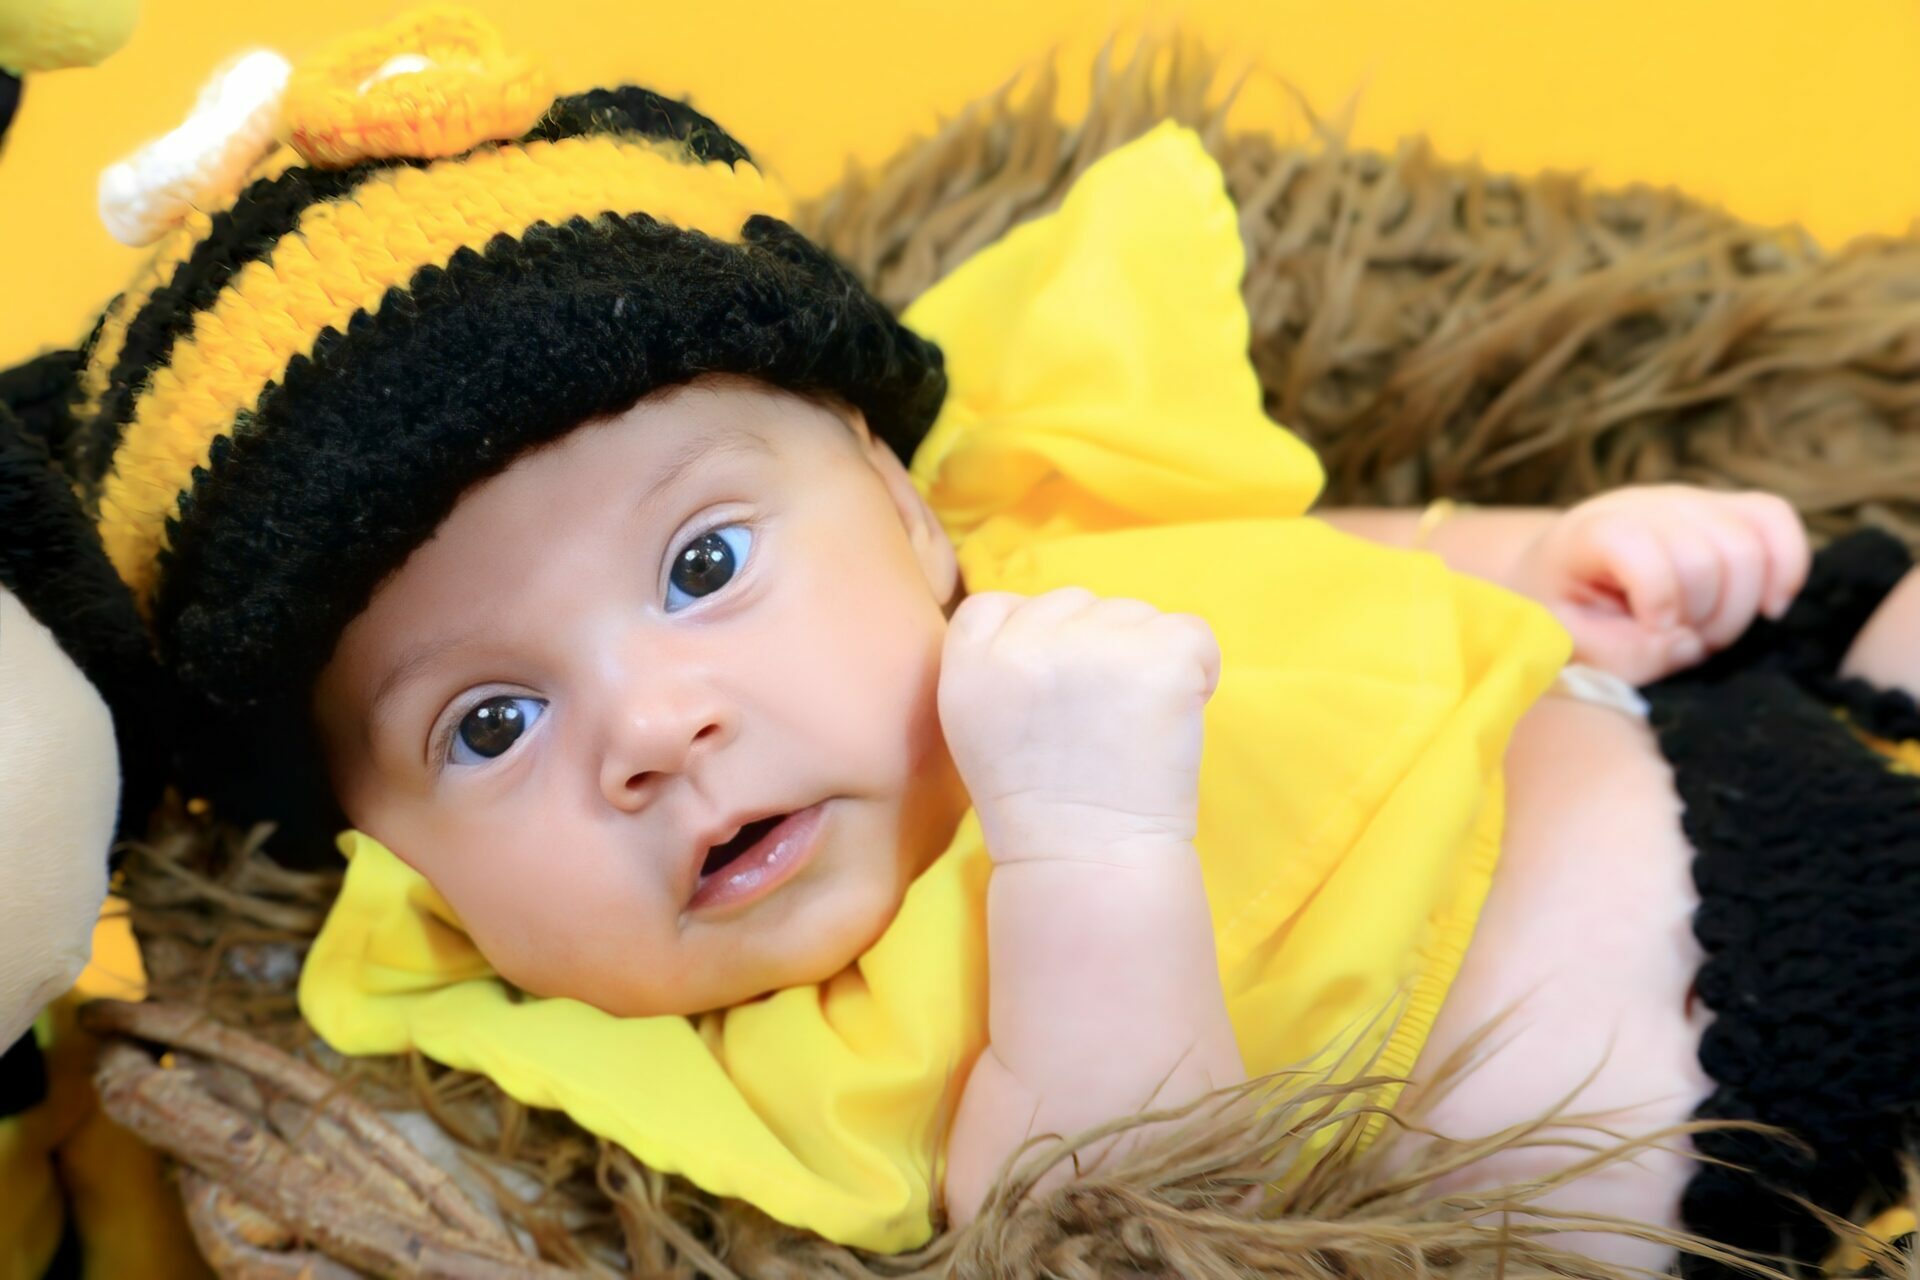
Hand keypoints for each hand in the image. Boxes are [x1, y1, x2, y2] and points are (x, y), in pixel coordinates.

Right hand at [937, 588, 1220, 858]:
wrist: (1090, 865)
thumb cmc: (1040, 808)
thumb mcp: (977, 728)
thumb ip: (1000, 664)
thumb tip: (1063, 624)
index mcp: (970, 663)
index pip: (997, 603)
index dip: (1035, 639)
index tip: (1055, 691)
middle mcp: (1024, 644)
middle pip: (1074, 603)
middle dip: (1095, 648)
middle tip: (1100, 722)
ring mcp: (1093, 647)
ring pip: (1134, 613)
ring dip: (1145, 658)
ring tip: (1133, 728)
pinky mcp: (1159, 658)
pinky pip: (1192, 634)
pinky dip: (1197, 670)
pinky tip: (1174, 718)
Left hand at [1505, 486, 1809, 684]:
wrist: (1565, 573)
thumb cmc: (1568, 613)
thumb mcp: (1572, 644)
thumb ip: (1624, 653)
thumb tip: (1690, 644)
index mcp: (1591, 533)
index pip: (1636, 545)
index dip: (1658, 596)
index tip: (1655, 629)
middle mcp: (1643, 505)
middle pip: (1706, 556)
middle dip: (1707, 619)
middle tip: (1687, 642)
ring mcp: (1689, 499)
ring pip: (1748, 544)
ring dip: (1741, 607)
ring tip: (1709, 629)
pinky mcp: (1726, 506)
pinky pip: (1777, 518)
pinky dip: (1787, 567)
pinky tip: (1769, 607)